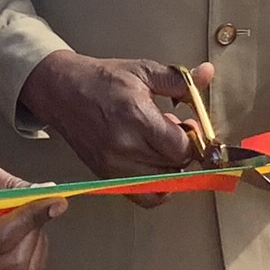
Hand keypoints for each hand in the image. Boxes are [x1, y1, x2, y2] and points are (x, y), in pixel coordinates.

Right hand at [0, 142, 64, 269]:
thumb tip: (48, 192)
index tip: (55, 200)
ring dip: (34, 245)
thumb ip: (14, 185)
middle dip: (34, 234)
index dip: (33, 217)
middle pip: (13, 263)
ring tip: (26, 219)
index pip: (1, 237)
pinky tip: (21, 233)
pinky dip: (30, 253)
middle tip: (35, 208)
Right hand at [18, 52, 212, 206]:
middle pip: (174, 167)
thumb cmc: (101, 80)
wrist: (62, 91)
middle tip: (177, 132)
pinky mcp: (106, 176)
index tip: (192, 128)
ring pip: (162, 183)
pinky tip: (156, 167)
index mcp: (136, 116)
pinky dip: (156, 188)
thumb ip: (179, 80)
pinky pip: (143, 197)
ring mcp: (114, 165)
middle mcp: (124, 146)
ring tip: (162, 146)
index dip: (195, 140)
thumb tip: (207, 75)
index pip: (181, 148)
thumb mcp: (143, 71)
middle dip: (184, 151)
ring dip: (171, 168)